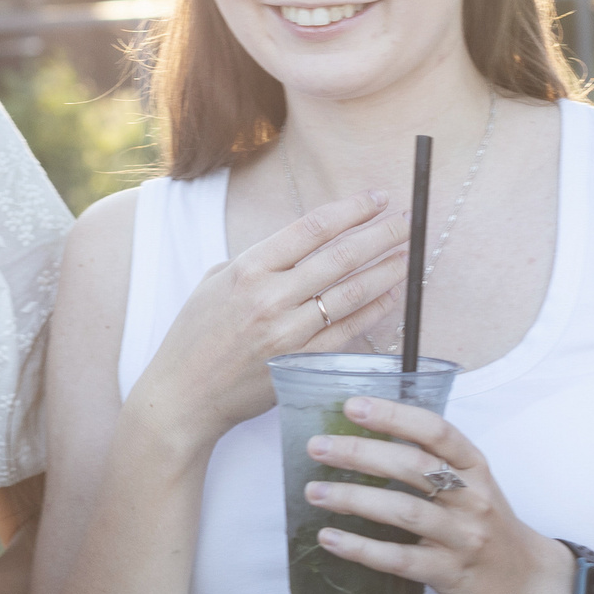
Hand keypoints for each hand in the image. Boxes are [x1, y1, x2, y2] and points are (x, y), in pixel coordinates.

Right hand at [128, 193, 409, 443]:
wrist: (184, 394)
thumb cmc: (194, 337)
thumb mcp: (214, 283)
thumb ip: (253, 262)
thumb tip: (292, 247)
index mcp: (248, 269)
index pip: (311, 228)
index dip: (350, 210)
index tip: (375, 199)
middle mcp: (271, 297)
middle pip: (339, 256)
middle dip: (379, 235)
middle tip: (405, 221)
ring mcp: (288, 332)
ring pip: (350, 293)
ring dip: (385, 270)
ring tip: (409, 253)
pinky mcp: (301, 363)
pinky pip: (347, 331)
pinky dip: (373, 310)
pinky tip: (391, 295)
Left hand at [304, 395, 575, 593]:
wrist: (531, 584)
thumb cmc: (489, 527)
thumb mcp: (473, 486)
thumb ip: (433, 464)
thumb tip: (365, 441)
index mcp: (475, 467)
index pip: (436, 431)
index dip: (394, 416)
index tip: (354, 406)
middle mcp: (472, 497)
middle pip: (413, 467)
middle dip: (360, 453)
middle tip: (317, 447)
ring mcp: (463, 536)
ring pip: (404, 511)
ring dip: (354, 499)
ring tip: (314, 492)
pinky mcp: (450, 573)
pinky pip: (400, 560)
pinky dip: (362, 549)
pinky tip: (330, 539)